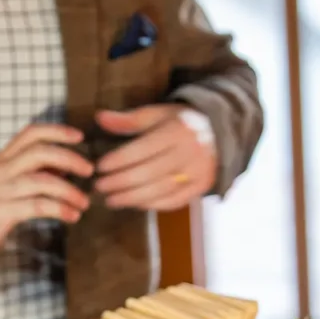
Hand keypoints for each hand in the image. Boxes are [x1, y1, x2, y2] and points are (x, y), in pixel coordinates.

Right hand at [0, 124, 92, 258]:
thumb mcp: (13, 182)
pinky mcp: (1, 211)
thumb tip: (68, 166)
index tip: (80, 136)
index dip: (56, 131)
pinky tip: (72, 216)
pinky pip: (36, 206)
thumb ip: (36, 171)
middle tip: (89, 171)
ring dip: (68, 190)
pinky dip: (59, 210)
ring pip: (40, 181)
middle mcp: (0, 169)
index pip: (31, 133)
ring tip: (84, 203)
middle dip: (69, 159)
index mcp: (4, 157)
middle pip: (39, 153)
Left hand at [93, 106, 216, 210]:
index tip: (99, 168)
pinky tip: (134, 204)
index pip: (142, 150)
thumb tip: (100, 118)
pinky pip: (174, 201)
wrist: (220, 131)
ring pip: (160, 191)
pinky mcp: (202, 186)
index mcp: (177, 131)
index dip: (118, 160)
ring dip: (132, 198)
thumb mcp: (158, 113)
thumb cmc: (181, 122)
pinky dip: (152, 205)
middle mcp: (189, 153)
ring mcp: (198, 172)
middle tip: (99, 187)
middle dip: (120, 183)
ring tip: (111, 200)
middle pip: (149, 173)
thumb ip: (129, 119)